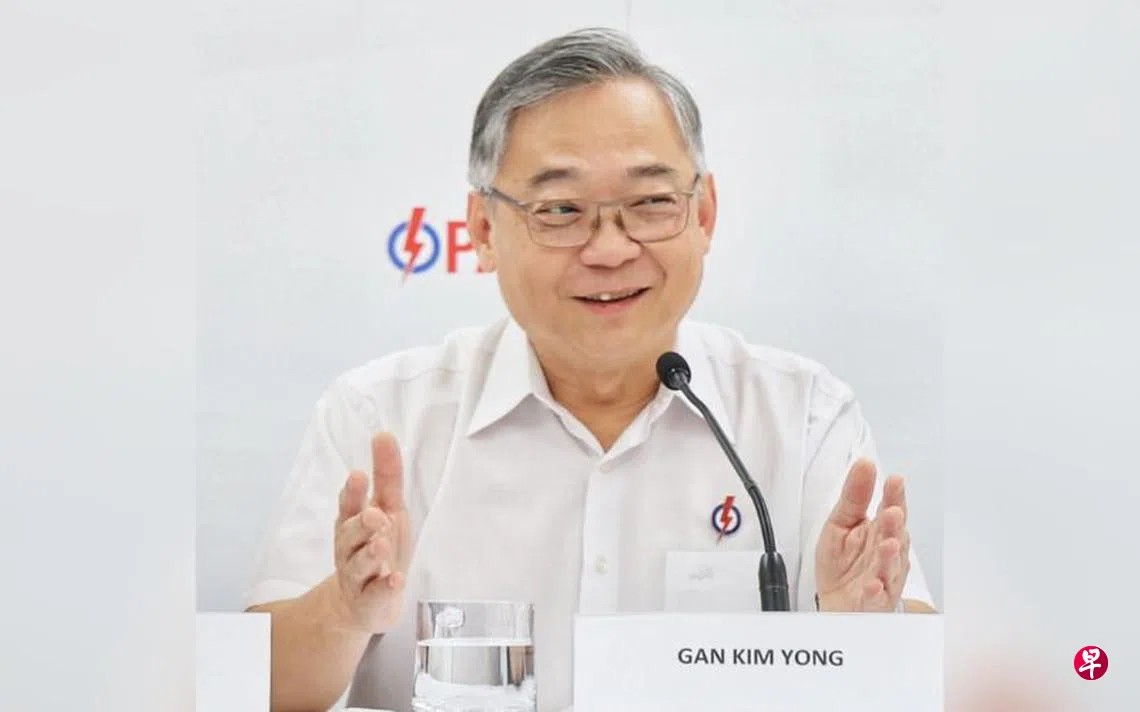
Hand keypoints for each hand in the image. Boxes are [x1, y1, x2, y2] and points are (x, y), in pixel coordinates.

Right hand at [331, 432, 410, 632]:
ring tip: (382, 543)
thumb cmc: (377, 546)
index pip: (349, 505)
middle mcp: (350, 549)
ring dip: (371, 553)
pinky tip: (395, 580)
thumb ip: (386, 475)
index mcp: (352, 523)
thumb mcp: (386, 508)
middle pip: (350, 535)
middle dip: (362, 524)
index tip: (358, 475)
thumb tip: (384, 434)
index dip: (352, 492)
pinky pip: (375, 595)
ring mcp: (358, 577)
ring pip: (359, 565)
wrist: (360, 604)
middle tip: (375, 515)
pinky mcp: (370, 601)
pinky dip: (385, 588)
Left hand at [814, 458, 909, 611]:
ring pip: (890, 566)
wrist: (834, 601)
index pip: (891, 508)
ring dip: (889, 556)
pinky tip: (872, 584)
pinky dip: (875, 591)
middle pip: (895, 536)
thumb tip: (865, 464)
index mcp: (879, 530)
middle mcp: (887, 552)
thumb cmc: (841, 563)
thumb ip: (854, 495)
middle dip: (894, 525)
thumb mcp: (841, 522)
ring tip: (887, 544)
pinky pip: (876, 597)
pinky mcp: (875, 601)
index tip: (895, 481)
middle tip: (892, 512)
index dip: (894, 496)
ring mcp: (884, 577)